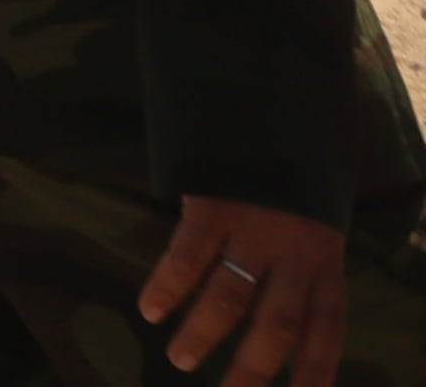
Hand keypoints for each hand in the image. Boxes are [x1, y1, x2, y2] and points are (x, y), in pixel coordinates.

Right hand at [140, 198, 343, 383]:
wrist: (275, 115)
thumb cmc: (292, 188)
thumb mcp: (313, 233)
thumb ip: (300, 276)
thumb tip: (276, 334)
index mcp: (325, 264)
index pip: (326, 331)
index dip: (314, 371)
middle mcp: (295, 253)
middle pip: (277, 325)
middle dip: (251, 369)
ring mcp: (254, 229)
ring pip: (229, 296)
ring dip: (202, 333)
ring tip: (180, 360)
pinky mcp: (215, 205)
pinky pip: (189, 255)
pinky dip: (167, 287)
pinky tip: (151, 309)